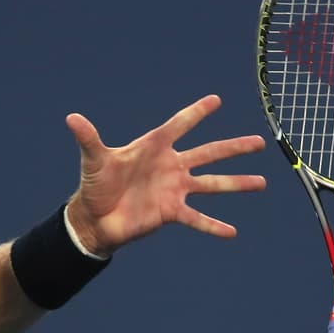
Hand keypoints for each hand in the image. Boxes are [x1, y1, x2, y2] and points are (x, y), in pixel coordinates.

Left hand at [63, 94, 265, 255]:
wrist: (95, 218)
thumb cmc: (95, 184)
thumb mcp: (94, 160)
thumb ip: (89, 138)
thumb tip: (71, 118)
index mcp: (154, 147)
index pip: (179, 125)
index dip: (196, 113)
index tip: (216, 100)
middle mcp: (171, 166)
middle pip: (209, 153)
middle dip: (234, 148)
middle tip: (259, 142)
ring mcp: (175, 189)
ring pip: (212, 184)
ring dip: (237, 183)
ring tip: (262, 182)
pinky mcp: (171, 212)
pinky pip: (197, 218)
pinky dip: (213, 226)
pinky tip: (232, 231)